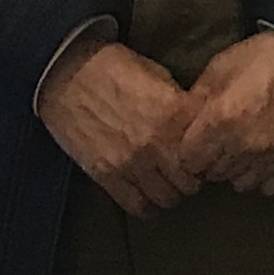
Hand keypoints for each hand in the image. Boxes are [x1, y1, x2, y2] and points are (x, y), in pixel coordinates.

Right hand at [40, 38, 196, 217]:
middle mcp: (157, 144)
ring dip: (170, 192)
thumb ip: (182, 106)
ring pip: (168, 199)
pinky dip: (146, 204)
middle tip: (184, 169)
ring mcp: (131, 163)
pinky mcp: (107, 175)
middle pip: (192, 183)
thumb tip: (199, 127)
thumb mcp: (159, 76)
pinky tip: (145, 191)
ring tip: (164, 180)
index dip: (207, 154)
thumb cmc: (115, 68)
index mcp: (175, 115)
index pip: (208, 152)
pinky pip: (137, 206)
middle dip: (191, 177)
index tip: (202, 152)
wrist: (65, 72)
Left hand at [171, 31, 273, 198]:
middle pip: (212, 174)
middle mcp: (245, 146)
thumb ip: (193, 103)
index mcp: (221, 120)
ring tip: (241, 148)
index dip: (188, 151)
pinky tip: (263, 156)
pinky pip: (268, 186)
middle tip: (219, 141)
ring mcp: (272, 159)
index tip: (194, 143)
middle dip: (210, 160)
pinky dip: (262, 175)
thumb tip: (176, 128)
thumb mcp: (217, 69)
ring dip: (235, 169)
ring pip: (239, 183)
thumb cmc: (262, 59)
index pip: (188, 161)